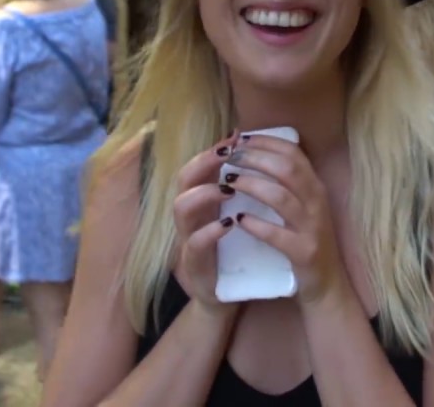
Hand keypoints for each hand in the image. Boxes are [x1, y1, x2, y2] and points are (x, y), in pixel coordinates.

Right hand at [172, 132, 243, 311]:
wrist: (227, 297)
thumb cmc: (232, 251)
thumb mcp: (235, 214)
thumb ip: (238, 188)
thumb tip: (253, 151)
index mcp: (201, 202)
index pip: (197, 166)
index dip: (212, 150)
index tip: (236, 137)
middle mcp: (189, 217)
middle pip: (183, 180)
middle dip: (203, 163)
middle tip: (227, 155)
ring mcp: (187, 240)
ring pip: (181, 208)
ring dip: (204, 194)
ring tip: (229, 189)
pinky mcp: (194, 265)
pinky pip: (195, 243)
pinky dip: (210, 231)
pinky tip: (229, 224)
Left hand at [224, 135, 346, 305]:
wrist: (326, 283)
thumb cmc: (305, 238)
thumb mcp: (301, 206)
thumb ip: (284, 181)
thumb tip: (252, 150)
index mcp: (315, 187)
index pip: (293, 152)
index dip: (266, 142)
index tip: (240, 139)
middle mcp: (317, 202)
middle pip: (287, 169)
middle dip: (256, 158)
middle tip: (229, 157)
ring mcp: (313, 227)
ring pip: (281, 197)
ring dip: (253, 186)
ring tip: (229, 182)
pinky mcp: (305, 252)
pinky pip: (278, 235)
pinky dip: (257, 225)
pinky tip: (239, 220)